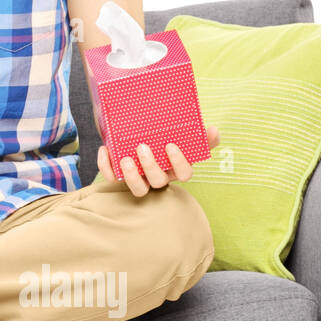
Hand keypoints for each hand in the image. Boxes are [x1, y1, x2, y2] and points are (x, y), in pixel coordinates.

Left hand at [98, 125, 219, 196]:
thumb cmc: (162, 137)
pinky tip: (105, 149)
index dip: (179, 163)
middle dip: (150, 167)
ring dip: (131, 176)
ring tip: (125, 158)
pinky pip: (112, 178)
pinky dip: (107, 167)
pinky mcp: (119, 177)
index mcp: (175, 168)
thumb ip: (200, 135)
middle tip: (142, 147)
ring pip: (138, 189)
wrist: (133, 132)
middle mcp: (159, 177)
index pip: (184, 174)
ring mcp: (140, 179)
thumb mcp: (182, 133)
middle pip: (158, 182)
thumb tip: (214, 130)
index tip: (170, 146)